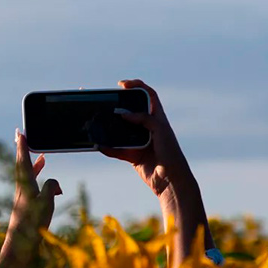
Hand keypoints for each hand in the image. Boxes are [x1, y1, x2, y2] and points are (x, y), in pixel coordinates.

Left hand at [3, 129, 61, 256]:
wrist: (19, 246)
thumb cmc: (32, 225)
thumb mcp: (46, 203)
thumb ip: (52, 187)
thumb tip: (55, 183)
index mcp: (25, 184)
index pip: (23, 159)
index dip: (22, 145)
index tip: (19, 132)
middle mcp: (21, 188)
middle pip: (22, 164)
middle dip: (24, 150)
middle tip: (23, 137)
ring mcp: (23, 197)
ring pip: (28, 175)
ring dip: (34, 164)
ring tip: (42, 157)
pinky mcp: (26, 207)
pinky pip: (33, 186)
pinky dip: (39, 180)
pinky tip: (48, 185)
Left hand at [99, 79, 212, 264]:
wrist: (169, 183)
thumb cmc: (153, 169)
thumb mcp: (130, 156)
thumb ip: (116, 149)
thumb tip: (97, 144)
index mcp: (150, 126)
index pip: (144, 102)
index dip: (134, 91)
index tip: (120, 85)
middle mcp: (156, 123)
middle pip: (148, 97)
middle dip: (135, 86)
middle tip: (120, 84)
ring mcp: (160, 126)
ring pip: (152, 101)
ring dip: (138, 92)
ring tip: (123, 87)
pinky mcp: (162, 133)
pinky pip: (148, 119)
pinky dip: (135, 116)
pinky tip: (124, 116)